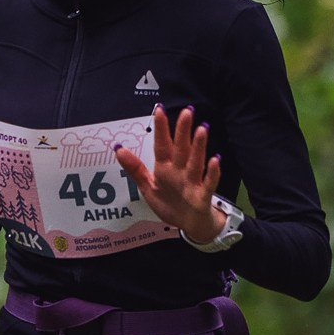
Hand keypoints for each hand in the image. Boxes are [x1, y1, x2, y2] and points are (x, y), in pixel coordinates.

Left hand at [116, 105, 225, 248]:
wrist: (189, 225)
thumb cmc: (170, 203)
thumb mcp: (148, 187)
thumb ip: (135, 169)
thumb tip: (118, 149)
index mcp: (165, 168)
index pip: (162, 145)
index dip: (161, 129)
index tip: (160, 110)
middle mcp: (180, 171)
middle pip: (181, 149)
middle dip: (183, 131)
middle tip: (187, 111)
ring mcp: (193, 182)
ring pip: (196, 162)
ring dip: (199, 146)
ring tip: (202, 129)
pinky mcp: (203, 196)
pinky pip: (209, 183)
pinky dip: (212, 172)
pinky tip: (215, 160)